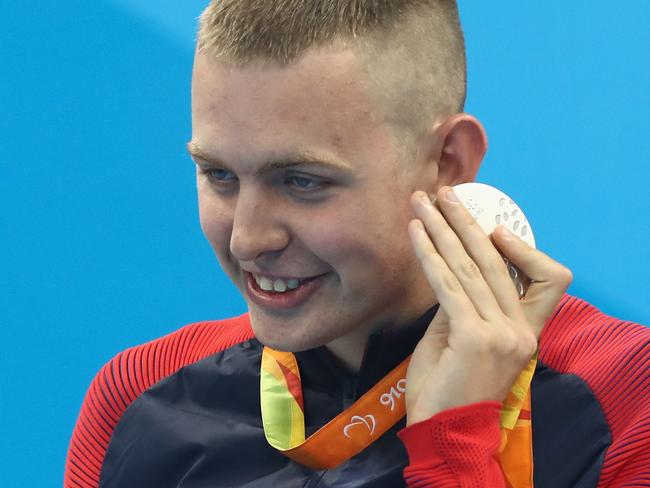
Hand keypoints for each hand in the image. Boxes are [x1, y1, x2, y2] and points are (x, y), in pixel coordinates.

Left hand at [405, 186, 571, 425]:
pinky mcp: (473, 337)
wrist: (444, 433)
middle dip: (466, 221)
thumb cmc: (449, 388)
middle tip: (444, 193)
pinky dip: (429, 254)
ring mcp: (501, 333)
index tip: (489, 226)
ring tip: (421, 202)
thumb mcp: (461, 340)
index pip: (548, 279)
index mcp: (527, 331)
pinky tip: (415, 232)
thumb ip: (462, 306)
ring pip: (471, 266)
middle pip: (497, 260)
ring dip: (442, 228)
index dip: (522, 247)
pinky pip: (448, 284)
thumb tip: (447, 269)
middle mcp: (521, 330)